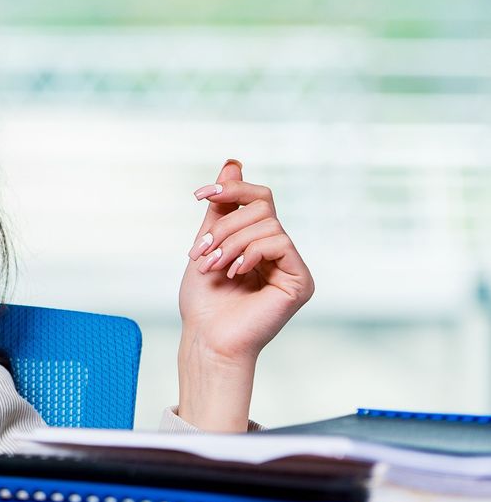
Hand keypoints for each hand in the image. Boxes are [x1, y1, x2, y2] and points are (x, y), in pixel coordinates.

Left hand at [176, 159, 314, 364]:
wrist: (207, 338)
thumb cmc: (204, 300)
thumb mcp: (207, 243)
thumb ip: (221, 208)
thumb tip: (232, 163)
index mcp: (259, 240)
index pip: (258, 198)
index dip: (232, 189)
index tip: (200, 195)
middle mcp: (280, 250)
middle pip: (262, 207)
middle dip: (225, 226)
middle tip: (202, 252)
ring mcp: (292, 265)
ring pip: (268, 225)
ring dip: (230, 243)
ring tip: (212, 267)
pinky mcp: (301, 280)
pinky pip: (280, 243)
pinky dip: (251, 253)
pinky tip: (235, 273)